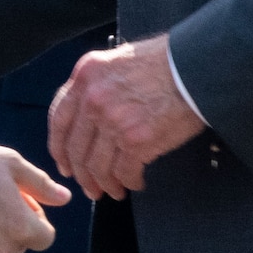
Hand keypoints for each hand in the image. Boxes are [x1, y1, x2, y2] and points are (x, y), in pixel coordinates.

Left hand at [48, 34, 204, 199]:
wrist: (193, 69)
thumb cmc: (163, 63)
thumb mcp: (116, 61)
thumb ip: (96, 85)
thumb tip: (87, 117)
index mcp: (85, 76)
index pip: (59, 119)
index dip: (59, 148)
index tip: (64, 164)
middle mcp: (93, 99)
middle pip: (76, 149)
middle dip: (82, 175)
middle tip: (90, 187)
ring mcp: (113, 121)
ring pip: (97, 167)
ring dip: (104, 184)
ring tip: (114, 190)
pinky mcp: (136, 141)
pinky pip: (124, 173)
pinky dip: (128, 182)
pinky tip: (135, 183)